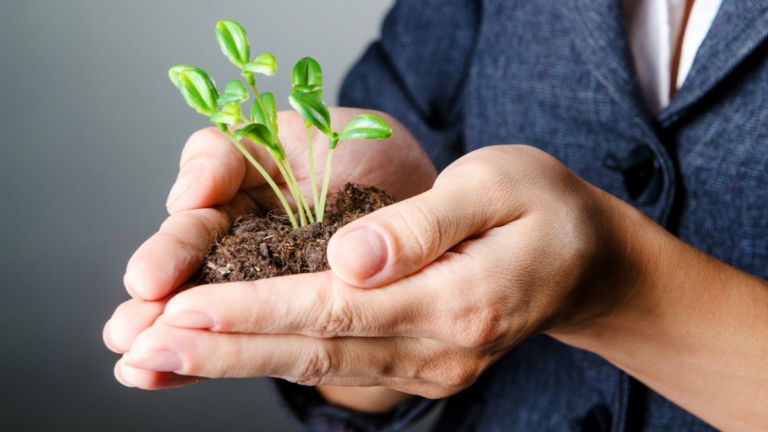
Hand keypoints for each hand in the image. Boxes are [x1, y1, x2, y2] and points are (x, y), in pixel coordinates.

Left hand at [111, 145, 637, 398]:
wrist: (588, 260)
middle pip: (314, 350)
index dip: (255, 310)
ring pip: (318, 365)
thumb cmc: (544, 208)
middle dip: (222, 350)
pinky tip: (226, 353)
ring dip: (236, 362)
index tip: (183, 309)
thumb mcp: (497, 187)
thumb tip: (348, 259)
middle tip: (142, 348)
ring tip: (162, 357)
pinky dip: (276, 360)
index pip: (335, 308)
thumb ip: (423, 225)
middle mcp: (440, 349)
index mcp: (457, 300)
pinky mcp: (422, 368)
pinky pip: (338, 366)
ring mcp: (431, 368)